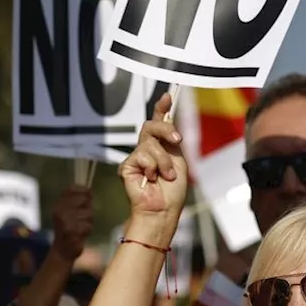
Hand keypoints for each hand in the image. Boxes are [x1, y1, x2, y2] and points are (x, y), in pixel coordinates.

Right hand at [50, 185, 93, 261]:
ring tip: (80, 228)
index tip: (89, 195)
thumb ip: (79, 201)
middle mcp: (59, 210)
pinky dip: (87, 231)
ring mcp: (64, 221)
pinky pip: (88, 227)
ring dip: (88, 222)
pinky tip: (80, 235)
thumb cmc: (70, 229)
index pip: (71, 189)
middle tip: (82, 219)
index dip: (84, 190)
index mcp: (58, 204)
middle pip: (84, 200)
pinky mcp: (71, 232)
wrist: (62, 250)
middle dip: (88, 209)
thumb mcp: (71, 212)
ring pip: (88, 214)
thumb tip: (90, 191)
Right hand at [119, 92, 186, 228]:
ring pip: (150, 143)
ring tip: (166, 176)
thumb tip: (169, 121)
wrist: (163, 209)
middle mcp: (146, 149)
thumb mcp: (178, 160)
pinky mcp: (127, 165)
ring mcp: (136, 157)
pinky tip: (151, 179)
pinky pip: (142, 155)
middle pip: (151, 126)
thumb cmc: (172, 191)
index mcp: (160, 147)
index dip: (161, 109)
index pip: (158, 123)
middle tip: (177, 140)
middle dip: (165, 129)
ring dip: (164, 161)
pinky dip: (152, 167)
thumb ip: (171, 141)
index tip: (168, 96)